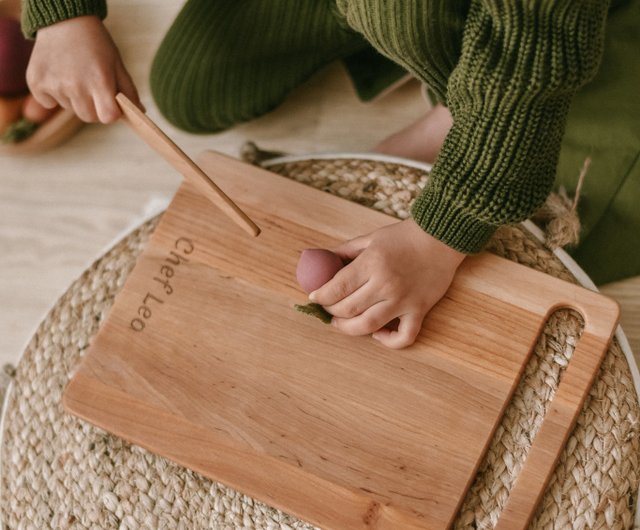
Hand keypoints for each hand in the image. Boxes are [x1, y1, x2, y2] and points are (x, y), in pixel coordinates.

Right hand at [26, 16, 141, 122]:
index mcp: (99, 81)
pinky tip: (58, 75)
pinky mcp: (36, 83)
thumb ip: (128, 91)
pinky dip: (52, 94)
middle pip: (89, 117)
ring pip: (70, 108)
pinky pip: (48, 102)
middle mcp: (76, 85)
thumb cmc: (96, 44)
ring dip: (74, 98)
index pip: (108, 117)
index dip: (111, 112)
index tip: (109, 103)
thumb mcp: (116, 64)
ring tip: (74, 75)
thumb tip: (139, 113)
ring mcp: (54, 85)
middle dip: (94, 108)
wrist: (64, 21)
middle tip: (91, 88)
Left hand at [309, 219, 465, 348]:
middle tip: (328, 308)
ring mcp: (403, 300)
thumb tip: (320, 258)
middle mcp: (386, 284)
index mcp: (371, 263)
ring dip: (349, 329)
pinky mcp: (419, 310)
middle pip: (348, 309)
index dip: (320, 296)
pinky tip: (378, 334)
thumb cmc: (404, 236)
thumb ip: (344, 251)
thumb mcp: (370, 238)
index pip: (336, 288)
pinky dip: (388, 341)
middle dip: (331, 312)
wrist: (441, 238)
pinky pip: (404, 336)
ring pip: (369, 326)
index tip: (314, 297)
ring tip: (342, 323)